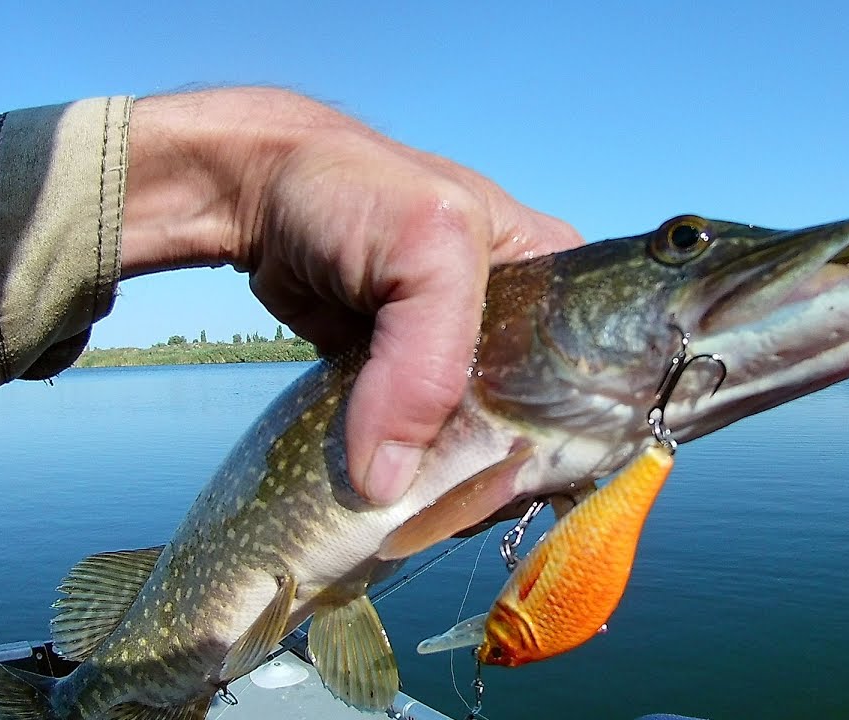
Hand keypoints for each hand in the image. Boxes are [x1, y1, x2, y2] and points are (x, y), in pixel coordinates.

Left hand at [121, 88, 582, 504]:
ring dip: (444, 484)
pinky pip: (421, 447)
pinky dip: (405, 475)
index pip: (591, 381)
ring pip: (473, 447)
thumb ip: (427, 365)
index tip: (513, 489)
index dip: (560, 441)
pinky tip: (394, 501)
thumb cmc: (355, 192)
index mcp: (555, 282)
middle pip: (532, 428)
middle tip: (449, 508)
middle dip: (493, 474)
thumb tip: (388, 486)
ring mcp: (462, 361)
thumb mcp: (428, 250)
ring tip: (416, 512)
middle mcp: (520, 327)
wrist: (257, 194)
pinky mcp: (409, 386)